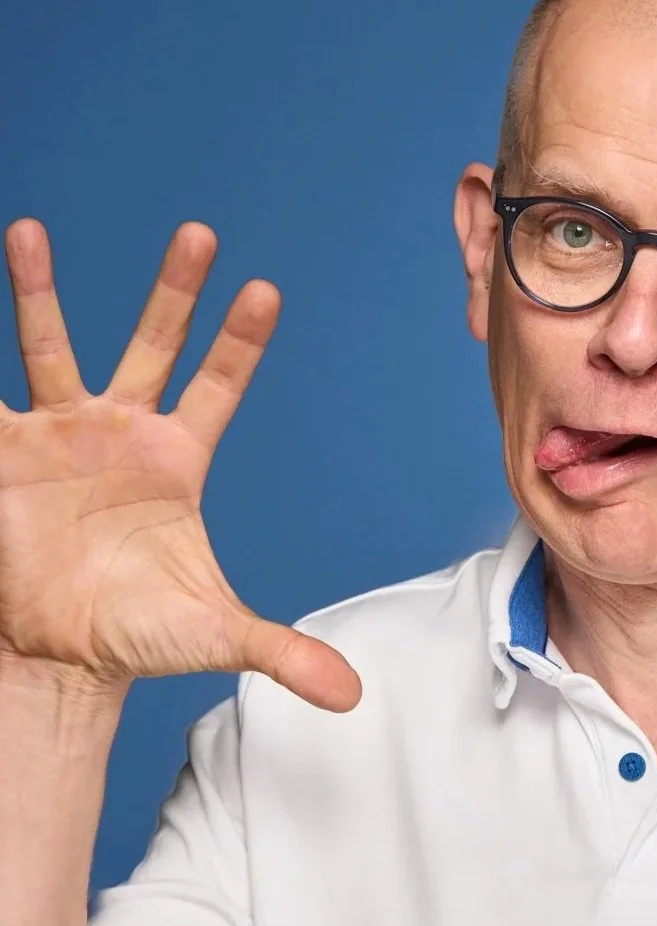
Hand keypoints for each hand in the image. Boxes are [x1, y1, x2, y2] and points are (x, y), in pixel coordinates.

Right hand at [0, 220, 360, 709]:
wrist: (62, 657)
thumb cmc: (141, 634)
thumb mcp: (215, 638)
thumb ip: (283, 654)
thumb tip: (352, 696)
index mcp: (177, 460)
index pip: (219, 386)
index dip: (240, 342)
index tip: (264, 290)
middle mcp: (120, 432)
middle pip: (153, 344)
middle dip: (174, 292)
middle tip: (200, 232)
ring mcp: (57, 436)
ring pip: (48, 348)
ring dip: (39, 291)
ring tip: (30, 229)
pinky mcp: (2, 455)